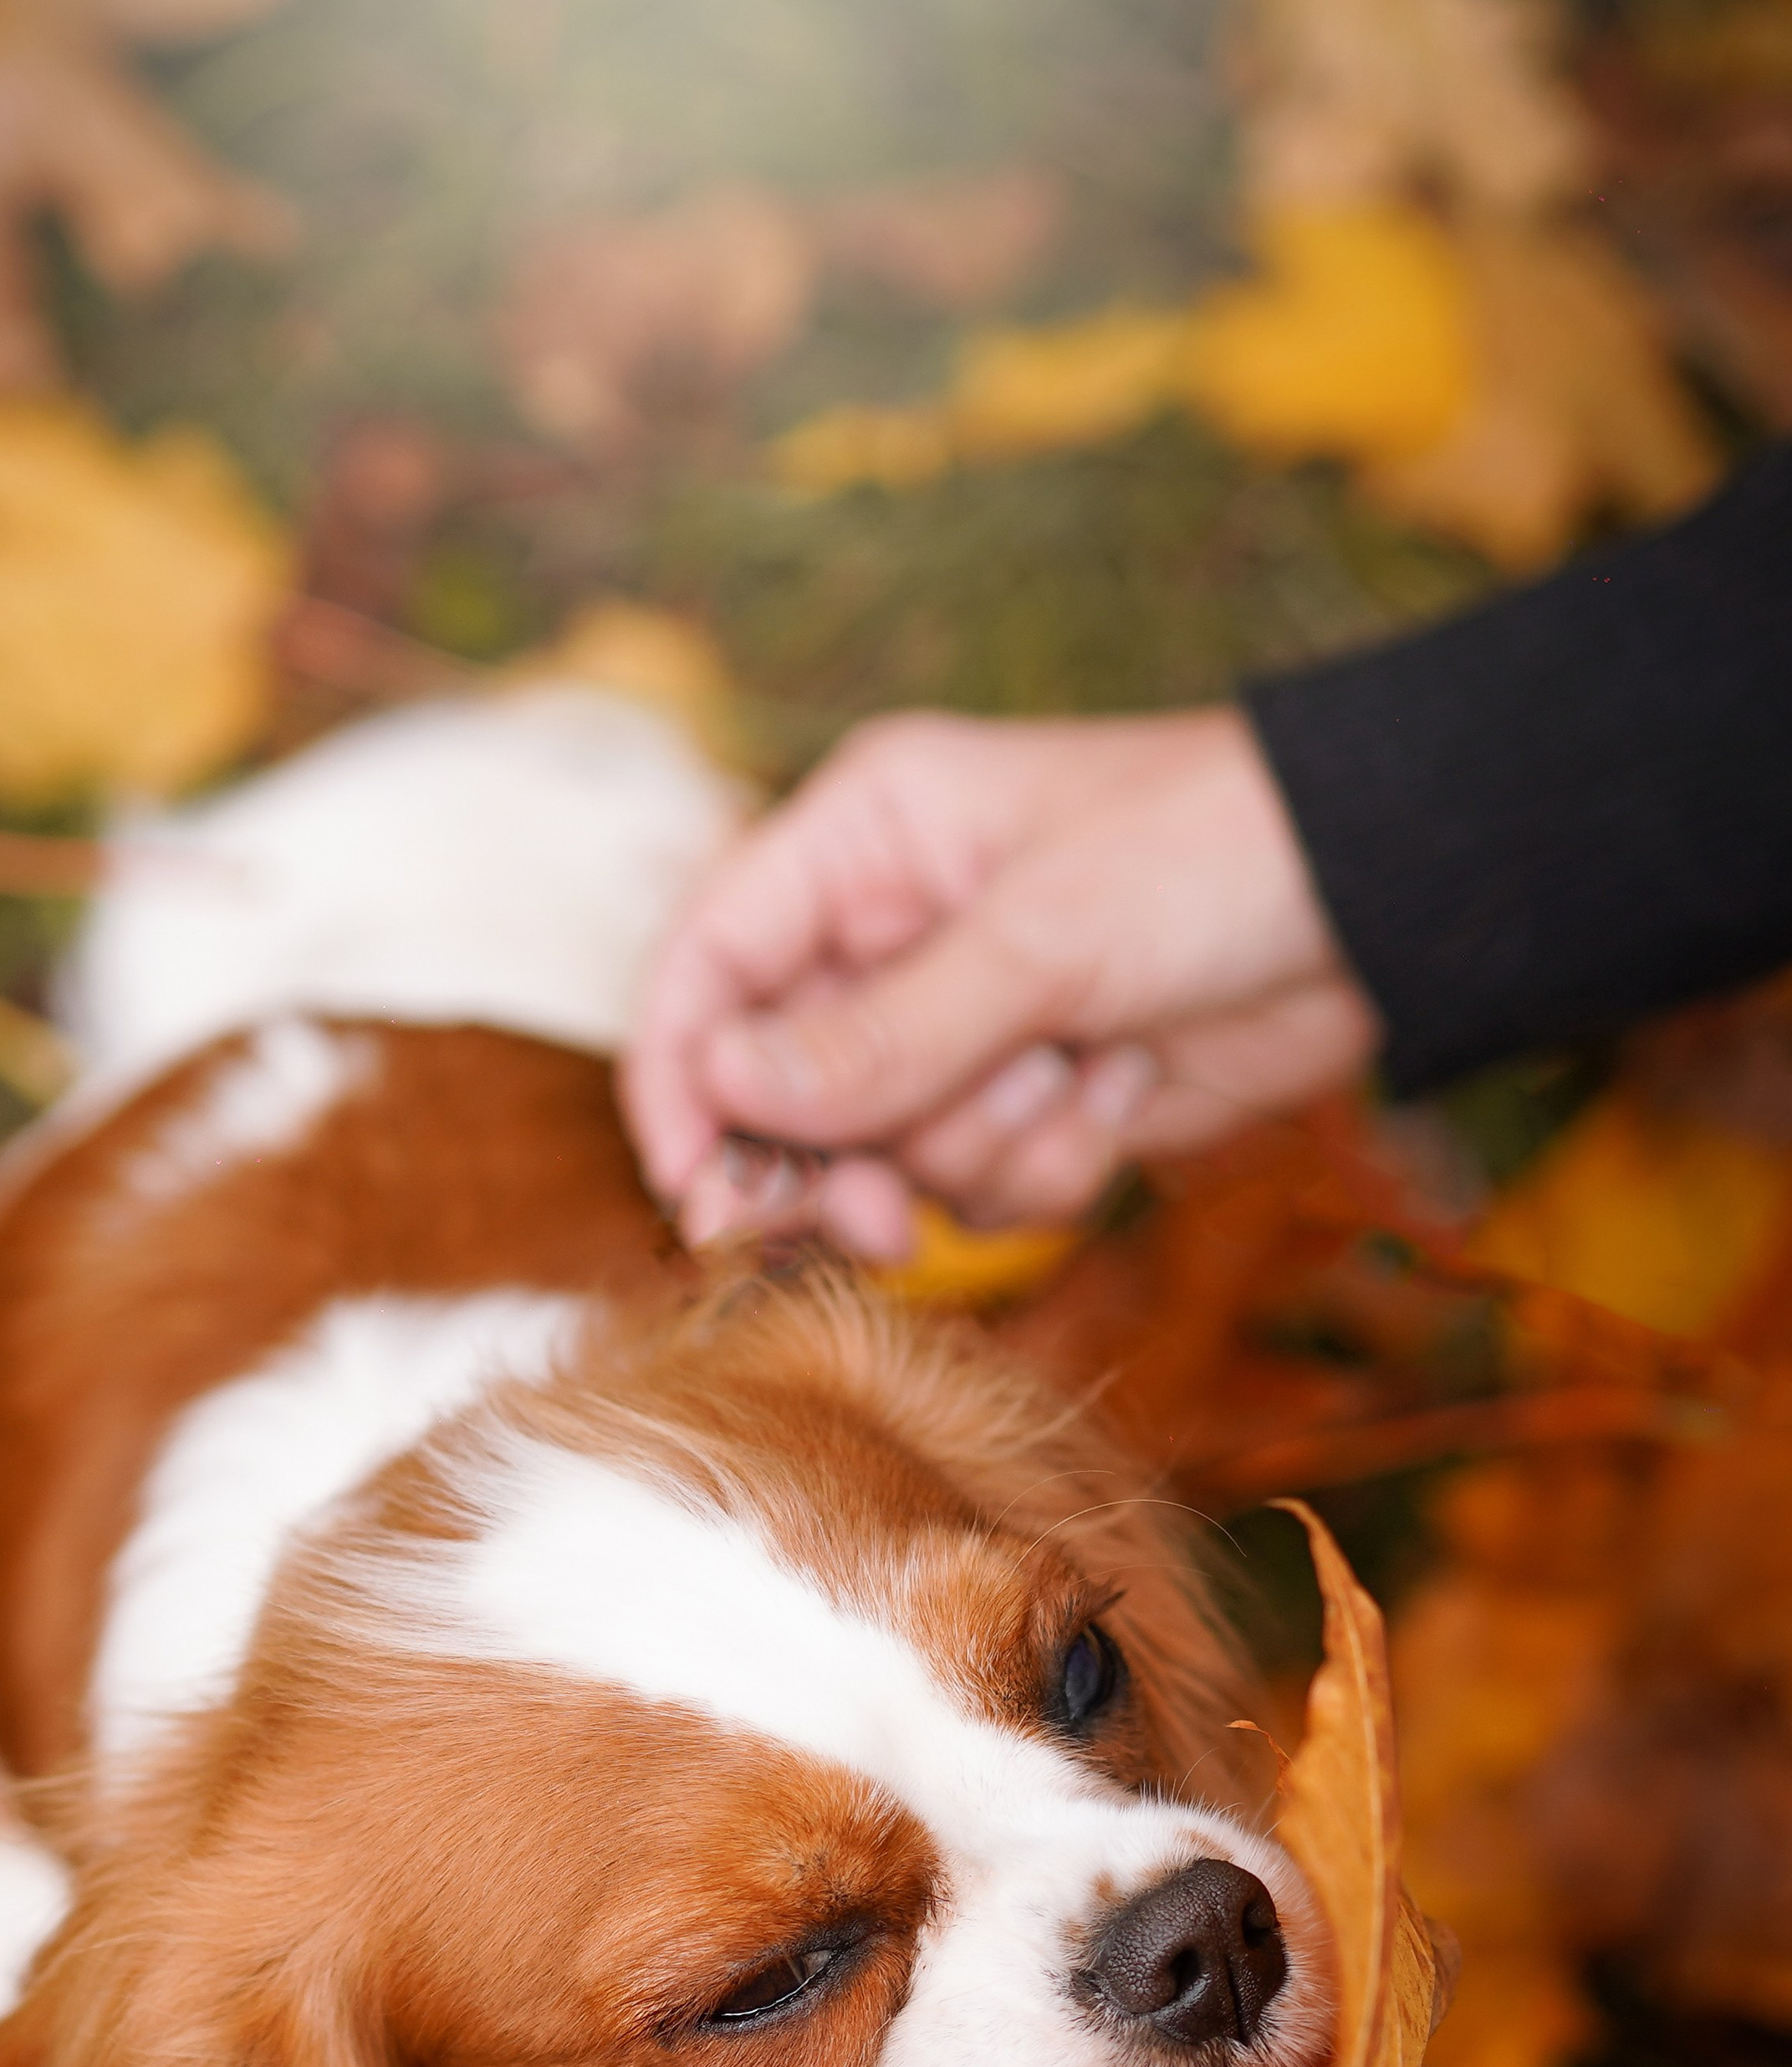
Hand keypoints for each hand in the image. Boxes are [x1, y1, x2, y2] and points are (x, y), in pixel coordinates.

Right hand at [623, 705, 1378, 1257]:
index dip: (681, 1082)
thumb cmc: (1214, 855)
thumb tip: (722, 1085)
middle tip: (881, 1223)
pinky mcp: (1032, 1101)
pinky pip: (986, 1190)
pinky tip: (1125, 1087)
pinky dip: (1053, 1165)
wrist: (1384, 905)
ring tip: (1074, 1075)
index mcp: (862, 842)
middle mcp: (890, 938)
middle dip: (841, 1163)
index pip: (705, 968)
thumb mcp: (1039, 941)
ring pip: (888, 1159)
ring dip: (980, 1152)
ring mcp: (962, 1029)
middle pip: (781, 1095)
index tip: (700, 1188)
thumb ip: (878, 1034)